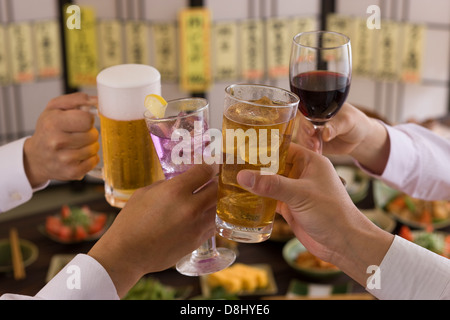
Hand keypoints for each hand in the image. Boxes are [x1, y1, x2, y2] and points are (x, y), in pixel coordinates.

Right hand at [23, 93, 99, 186]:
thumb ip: (78, 99)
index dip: (87, 119)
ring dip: (90, 145)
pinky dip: (90, 157)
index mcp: (53, 123)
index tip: (80, 121)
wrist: (36, 157)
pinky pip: (95, 161)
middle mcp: (57, 142)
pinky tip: (79, 155)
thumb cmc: (48, 129)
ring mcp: (65, 159)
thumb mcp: (55, 108)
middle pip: (93, 134)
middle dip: (89, 132)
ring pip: (95, 148)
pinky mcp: (72, 172)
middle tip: (77, 134)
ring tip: (77, 144)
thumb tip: (98, 100)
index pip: (87, 119)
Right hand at [88, 164, 217, 297]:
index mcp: (175, 190)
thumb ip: (167, 184)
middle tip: (210, 182)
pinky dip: (211, 218)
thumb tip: (183, 182)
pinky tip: (202, 216)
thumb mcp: (146, 192)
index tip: (209, 167)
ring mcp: (196, 225)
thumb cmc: (131, 221)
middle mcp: (190, 207)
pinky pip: (214, 224)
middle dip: (215, 183)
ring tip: (208, 199)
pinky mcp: (198, 240)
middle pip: (217, 189)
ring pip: (219, 208)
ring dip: (215, 201)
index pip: (205, 171)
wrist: (128, 253)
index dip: (209, 167)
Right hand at [236, 143, 392, 285]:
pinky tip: (243, 198)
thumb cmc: (332, 213)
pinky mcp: (291, 207)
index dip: (264, 146)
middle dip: (256, 165)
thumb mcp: (299, 194)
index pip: (283, 147)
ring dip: (256, 183)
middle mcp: (302, 174)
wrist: (344, 243)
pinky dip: (258, 199)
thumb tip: (243, 176)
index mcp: (310, 161)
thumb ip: (271, 184)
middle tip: (232, 162)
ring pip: (271, 183)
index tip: (243, 146)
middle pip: (274, 165)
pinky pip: (270, 199)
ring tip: (232, 178)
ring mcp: (295, 191)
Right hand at [295, 103, 389, 174]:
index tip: (311, 131)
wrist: (360, 137)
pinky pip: (307, 146)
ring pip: (303, 137)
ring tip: (317, 149)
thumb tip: (325, 134)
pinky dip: (310, 150)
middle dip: (306, 136)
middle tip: (315, 144)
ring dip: (308, 144)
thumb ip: (336, 126)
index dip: (306, 122)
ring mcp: (313, 131)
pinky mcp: (315, 143)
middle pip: (302, 126)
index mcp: (320, 109)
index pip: (307, 113)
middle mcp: (314, 119)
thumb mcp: (348, 121)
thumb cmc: (356, 122)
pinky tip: (317, 152)